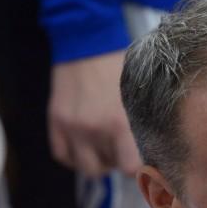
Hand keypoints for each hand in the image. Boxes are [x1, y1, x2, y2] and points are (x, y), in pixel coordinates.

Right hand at [49, 51, 141, 177]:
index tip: (141, 157)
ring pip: (87, 167)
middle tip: (123, 145)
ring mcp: (72, 128)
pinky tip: (85, 141)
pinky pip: (63, 156)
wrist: (87, 39)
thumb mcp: (141, 94)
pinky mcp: (56, 122)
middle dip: (118, 160)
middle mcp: (94, 130)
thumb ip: (142, 125)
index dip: (138, 166)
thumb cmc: (119, 65)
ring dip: (97, 160)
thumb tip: (150, 155)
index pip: (130, 169)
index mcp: (120, 124)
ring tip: (105, 143)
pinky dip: (74, 155)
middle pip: (109, 168)